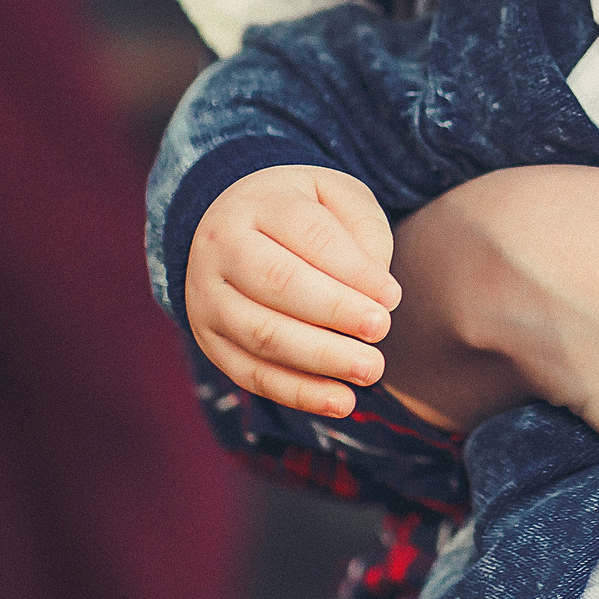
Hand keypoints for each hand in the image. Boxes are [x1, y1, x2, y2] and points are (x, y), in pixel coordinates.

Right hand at [183, 164, 402, 417]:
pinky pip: (250, 374)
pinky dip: (298, 393)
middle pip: (277, 282)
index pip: (309, 234)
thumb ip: (362, 229)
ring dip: (320, 358)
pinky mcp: (210, 340)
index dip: (353, 269)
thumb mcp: (335, 196)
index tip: (392, 296)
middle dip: (335, 311)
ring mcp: (207, 298)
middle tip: (381, 329)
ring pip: (261, 333)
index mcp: (259, 203)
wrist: (232, 224)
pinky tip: (342, 402)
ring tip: (371, 369)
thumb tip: (377, 291)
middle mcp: (222, 248)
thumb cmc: (302, 212)